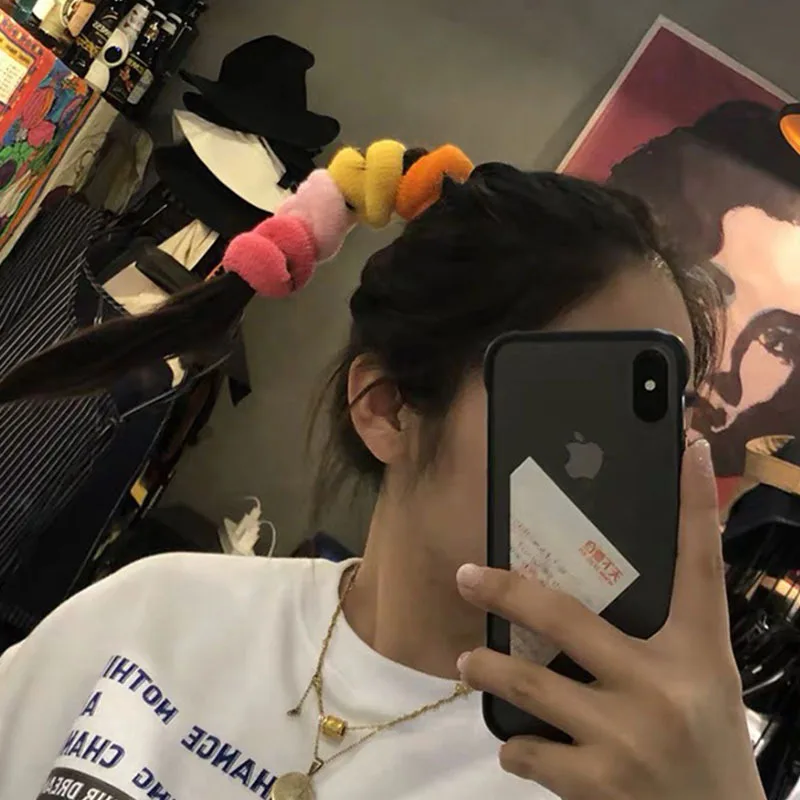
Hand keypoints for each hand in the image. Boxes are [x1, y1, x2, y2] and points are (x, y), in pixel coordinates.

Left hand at [456, 439, 763, 799]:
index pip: (699, 567)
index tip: (691, 450)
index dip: (696, 505)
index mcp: (696, 653)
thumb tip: (609, 594)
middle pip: (566, 617)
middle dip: (506, 593)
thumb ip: (664, 640)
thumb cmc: (708, 750)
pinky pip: (531, 753)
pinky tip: (517, 747)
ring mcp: (626, 737)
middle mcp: (661, 686)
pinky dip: (516, 750)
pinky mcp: (598, 785)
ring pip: (530, 687)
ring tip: (467, 664)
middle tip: (465, 576)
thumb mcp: (703, 684)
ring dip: (489, 672)